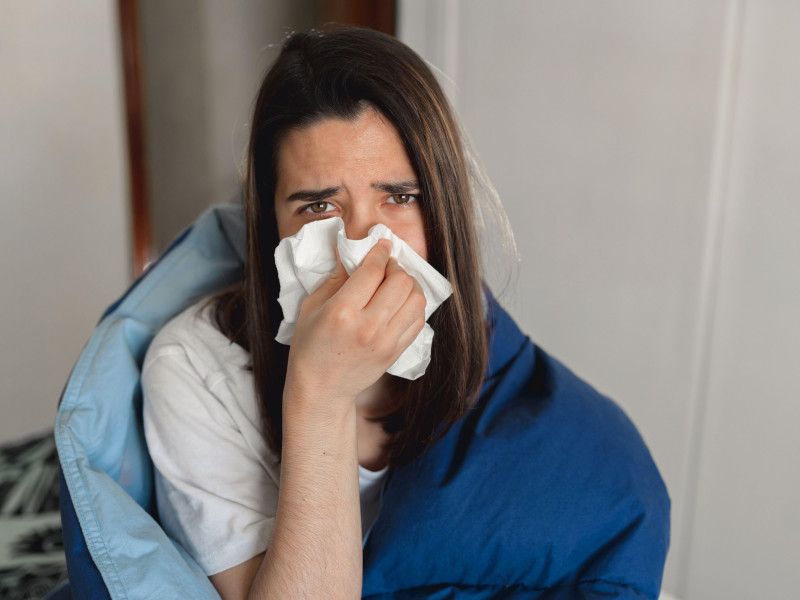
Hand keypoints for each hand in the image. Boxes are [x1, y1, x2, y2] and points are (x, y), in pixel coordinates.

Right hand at [283, 239, 426, 416]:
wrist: (321, 389)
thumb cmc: (310, 346)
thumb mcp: (311, 306)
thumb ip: (336, 277)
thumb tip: (352, 249)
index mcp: (341, 312)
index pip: (373, 271)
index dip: (380, 252)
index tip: (381, 245)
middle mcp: (368, 326)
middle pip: (401, 282)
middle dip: (395, 266)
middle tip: (386, 266)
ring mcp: (386, 341)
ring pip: (416, 299)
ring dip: (409, 284)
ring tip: (395, 283)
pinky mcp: (396, 351)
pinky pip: (418, 319)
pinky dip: (414, 304)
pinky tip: (400, 302)